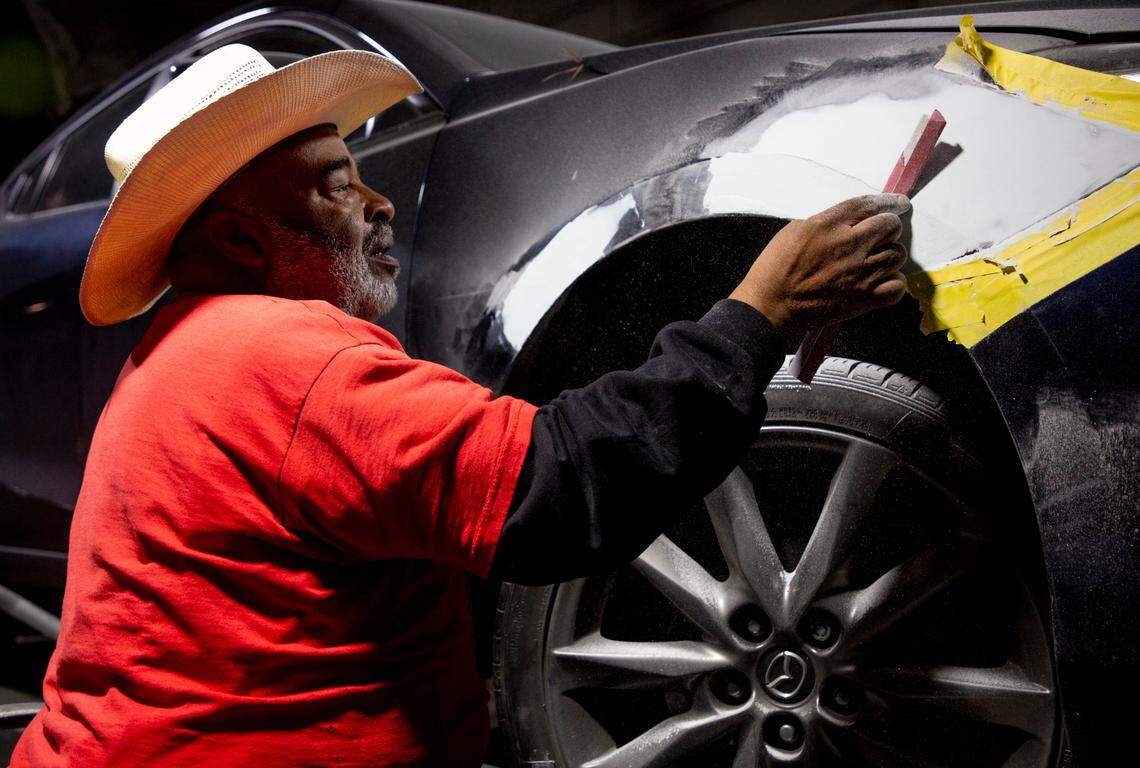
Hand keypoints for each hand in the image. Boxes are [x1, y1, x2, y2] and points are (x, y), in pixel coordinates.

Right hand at [729, 194, 910, 339]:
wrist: (770, 305)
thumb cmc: (776, 269)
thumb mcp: (795, 230)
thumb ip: (827, 222)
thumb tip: (850, 222)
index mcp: (829, 224)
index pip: (869, 204)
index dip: (888, 201)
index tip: (899, 203)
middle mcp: (850, 244)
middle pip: (891, 226)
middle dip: (887, 229)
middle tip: (878, 237)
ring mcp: (861, 273)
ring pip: (897, 255)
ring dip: (889, 257)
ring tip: (874, 263)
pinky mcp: (865, 298)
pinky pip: (898, 286)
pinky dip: (893, 284)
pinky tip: (880, 283)